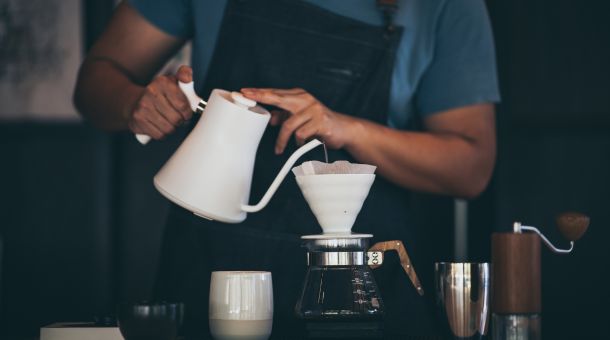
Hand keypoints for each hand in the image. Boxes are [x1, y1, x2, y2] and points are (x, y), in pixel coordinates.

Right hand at [128, 65, 192, 139]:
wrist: (136, 102)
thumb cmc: (161, 94)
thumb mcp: (173, 81)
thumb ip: (185, 75)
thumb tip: (186, 78)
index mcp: (162, 82)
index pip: (182, 105)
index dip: (188, 112)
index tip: (186, 112)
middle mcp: (151, 92)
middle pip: (177, 119)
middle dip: (180, 121)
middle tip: (178, 117)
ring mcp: (142, 107)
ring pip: (169, 128)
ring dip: (172, 128)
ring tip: (169, 121)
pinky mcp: (137, 120)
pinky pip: (159, 135)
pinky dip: (162, 133)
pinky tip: (159, 125)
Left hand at [240, 88, 357, 153]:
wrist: (343, 129)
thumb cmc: (319, 123)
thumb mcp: (300, 117)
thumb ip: (285, 116)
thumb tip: (270, 118)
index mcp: (299, 96)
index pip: (275, 93)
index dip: (259, 92)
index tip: (245, 92)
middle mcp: (306, 99)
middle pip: (279, 98)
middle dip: (262, 98)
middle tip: (248, 100)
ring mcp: (314, 110)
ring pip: (289, 124)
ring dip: (282, 139)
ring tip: (279, 148)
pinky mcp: (320, 122)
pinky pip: (301, 134)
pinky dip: (298, 142)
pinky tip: (301, 143)